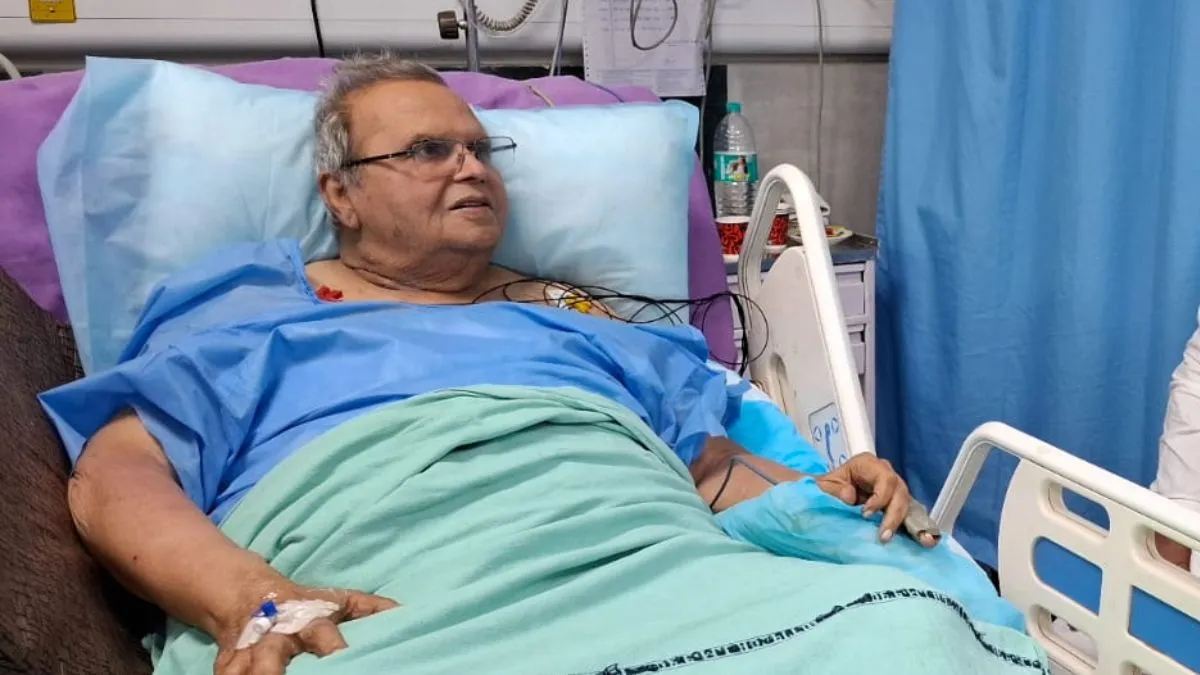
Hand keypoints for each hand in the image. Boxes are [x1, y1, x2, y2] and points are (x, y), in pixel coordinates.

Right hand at [214, 580, 397, 674]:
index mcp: (308, 622)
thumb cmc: (305, 604)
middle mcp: (275, 638)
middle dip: (270, 674)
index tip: (342, 658)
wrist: (248, 594)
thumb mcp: (339, 601)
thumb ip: (370, 609)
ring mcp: (248, 652)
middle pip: (269, 661)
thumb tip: (405, 614)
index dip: (333, 649)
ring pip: (240, 673)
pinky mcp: (228, 663)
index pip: (323, 636)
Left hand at [815, 455, 933, 546]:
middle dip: (894, 515)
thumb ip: (834, 490)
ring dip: (906, 524)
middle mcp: (885, 473)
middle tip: (884, 536)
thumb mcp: (824, 486)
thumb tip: (850, 497)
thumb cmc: (827, 487)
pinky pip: (910, 514)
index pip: (884, 478)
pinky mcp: (897, 504)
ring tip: (907, 541)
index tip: (866, 515)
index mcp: (868, 464)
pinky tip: (926, 541)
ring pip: (907, 504)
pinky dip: (916, 527)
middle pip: (899, 492)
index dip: (880, 497)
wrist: (827, 495)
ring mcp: (894, 489)